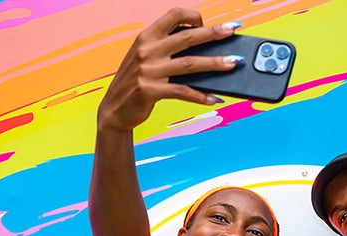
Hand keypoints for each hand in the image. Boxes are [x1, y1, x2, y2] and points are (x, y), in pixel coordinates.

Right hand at [97, 7, 241, 131]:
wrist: (114, 110)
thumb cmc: (135, 83)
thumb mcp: (145, 58)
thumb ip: (166, 49)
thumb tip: (203, 49)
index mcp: (146, 37)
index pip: (174, 15)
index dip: (193, 16)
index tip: (207, 23)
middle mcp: (147, 50)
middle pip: (188, 37)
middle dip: (214, 32)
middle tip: (233, 30)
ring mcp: (148, 71)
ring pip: (190, 64)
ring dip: (215, 63)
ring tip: (233, 63)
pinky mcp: (150, 91)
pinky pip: (183, 91)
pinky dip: (201, 96)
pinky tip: (215, 99)